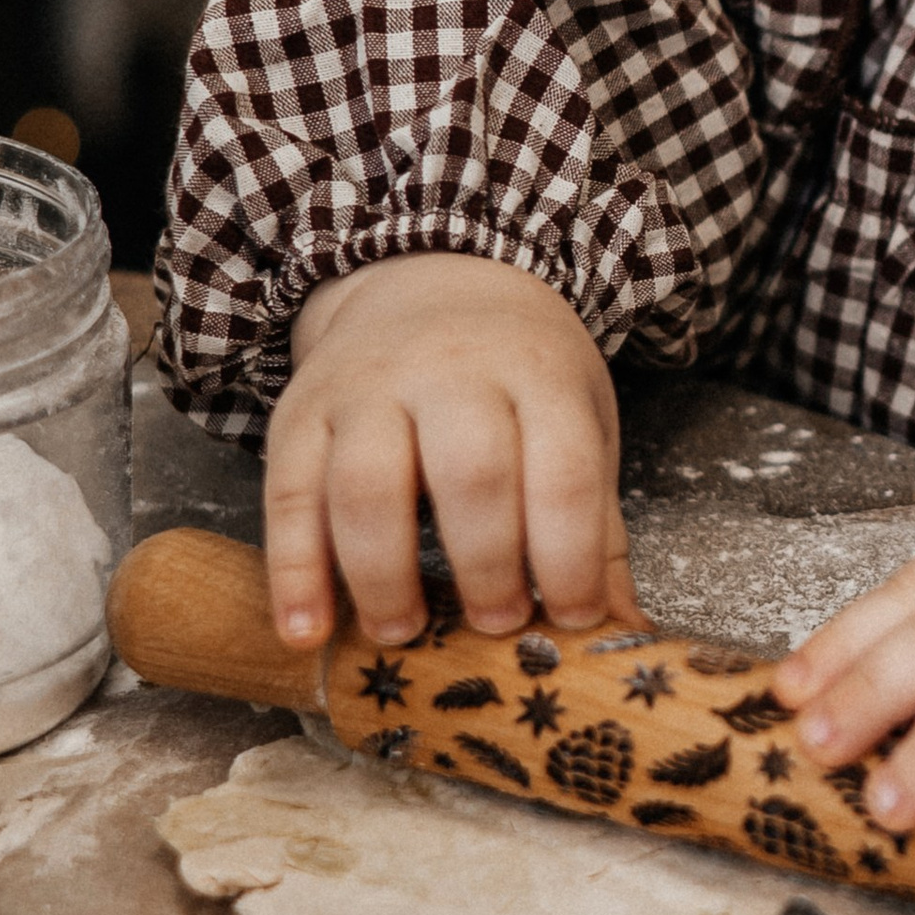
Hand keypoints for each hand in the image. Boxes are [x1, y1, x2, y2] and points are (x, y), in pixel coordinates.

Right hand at [265, 255, 635, 650]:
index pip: (562, 470)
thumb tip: (626, 634)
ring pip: (367, 484)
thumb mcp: (577, 425)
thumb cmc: (517, 378)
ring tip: (402, 634)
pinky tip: (306, 631)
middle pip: (468, 473)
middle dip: (485, 563)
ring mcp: (368, 387)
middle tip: (495, 625)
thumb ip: (598, 531)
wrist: (432, 281)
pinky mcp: (301, 411)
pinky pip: (288, 493)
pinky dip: (293, 572)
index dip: (569, 555)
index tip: (572, 618)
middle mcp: (452, 371)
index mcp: (538, 375)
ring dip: (383, 575)